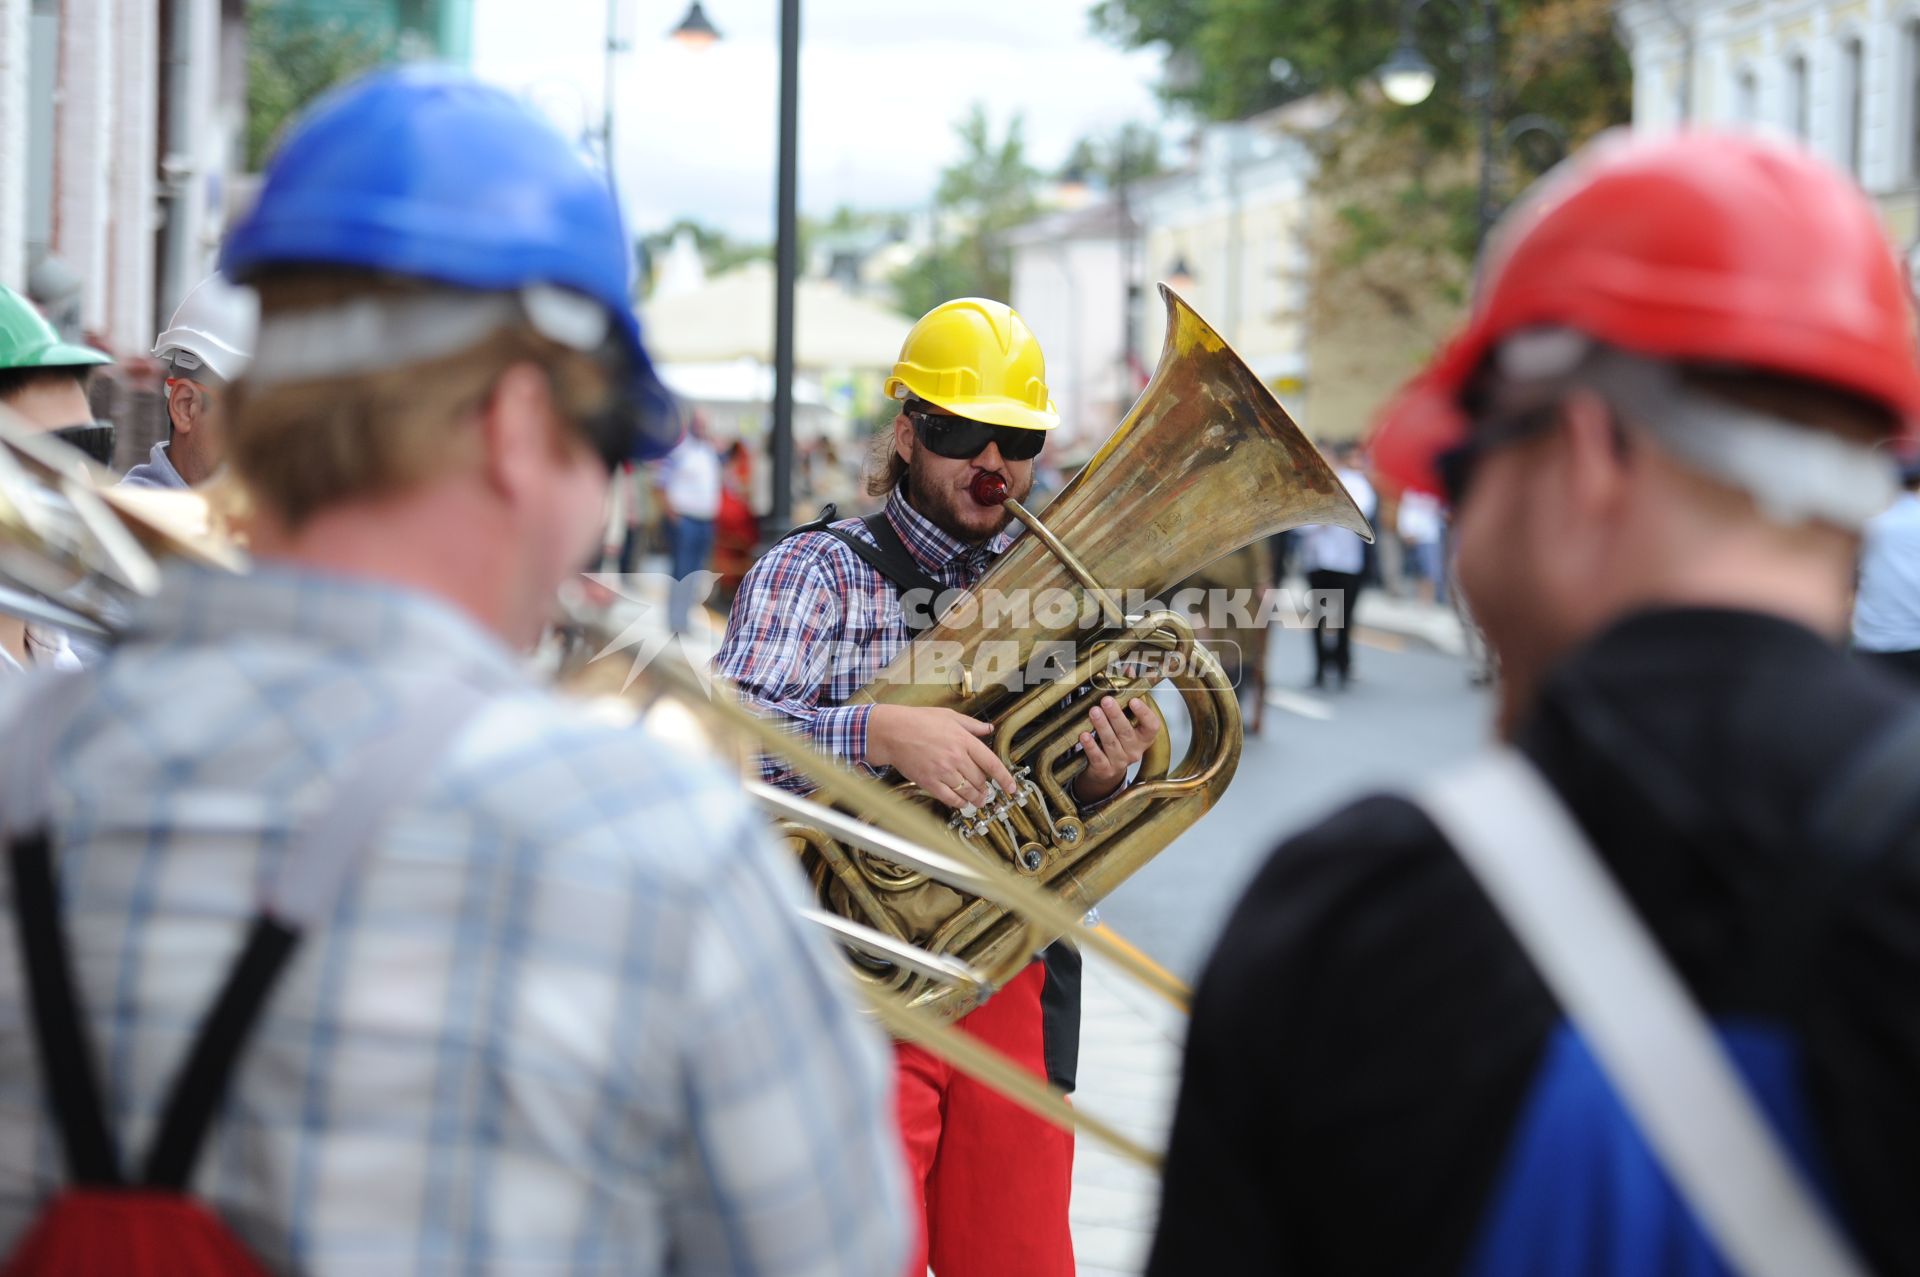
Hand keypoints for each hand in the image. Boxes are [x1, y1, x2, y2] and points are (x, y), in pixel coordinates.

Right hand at [867, 704, 1019, 809]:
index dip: (1005, 778)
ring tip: (980, 800)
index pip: (991, 763)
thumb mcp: (949, 716)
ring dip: (977, 798)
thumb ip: (972, 725)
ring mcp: (942, 771)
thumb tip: (989, 729)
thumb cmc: (918, 721)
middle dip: (987, 788)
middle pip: (980, 780)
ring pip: (968, 791)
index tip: (1011, 787)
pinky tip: (963, 803)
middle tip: (989, 791)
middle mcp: (956, 757)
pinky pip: (950, 798)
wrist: (892, 731)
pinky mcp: (929, 781)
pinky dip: (960, 803)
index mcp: (963, 740)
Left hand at [1073, 695, 1161, 803]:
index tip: (1134, 700)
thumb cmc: (1118, 739)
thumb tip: (1128, 669)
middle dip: (1116, 715)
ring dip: (1102, 726)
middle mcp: (1135, 751)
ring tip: (1094, 712)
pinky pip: (1098, 757)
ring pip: (1111, 743)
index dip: (1144, 713)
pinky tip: (1084, 735)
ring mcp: (1120, 761)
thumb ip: (1129, 693)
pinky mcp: (1105, 769)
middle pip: (1127, 732)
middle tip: (1106, 700)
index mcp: (1144, 737)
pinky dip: (1090, 746)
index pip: (1151, 726)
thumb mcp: (1127, 719)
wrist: (1106, 770)